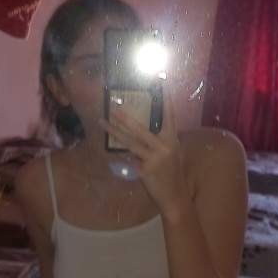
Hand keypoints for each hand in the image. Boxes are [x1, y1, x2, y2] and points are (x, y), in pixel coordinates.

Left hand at [99, 89, 188, 216]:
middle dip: (125, 117)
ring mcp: (155, 159)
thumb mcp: (170, 152)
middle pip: (141, 128)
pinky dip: (120, 154)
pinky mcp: (146, 171)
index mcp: (172, 138)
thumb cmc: (171, 173)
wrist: (175, 197)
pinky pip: (129, 158)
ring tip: (102, 122)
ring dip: (114, 131)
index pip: (168, 113)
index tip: (161, 80)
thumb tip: (139, 126)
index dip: (165, 97)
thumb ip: (158, 140)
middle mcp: (165, 146)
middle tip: (113, 105)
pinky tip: (110, 148)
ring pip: (130, 142)